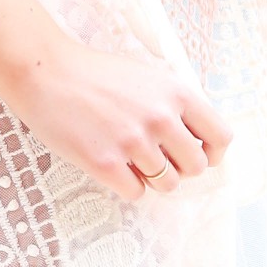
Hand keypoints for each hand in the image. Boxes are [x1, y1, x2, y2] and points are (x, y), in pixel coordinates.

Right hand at [0, 35, 231, 207]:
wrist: (44, 72)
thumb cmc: (95, 74)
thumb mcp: (148, 77)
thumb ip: (175, 105)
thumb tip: (196, 144)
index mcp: (176, 93)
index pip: (221, 137)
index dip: (212, 153)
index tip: (196, 154)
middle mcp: (160, 117)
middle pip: (196, 167)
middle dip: (180, 168)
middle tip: (158, 160)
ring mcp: (132, 141)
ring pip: (167, 185)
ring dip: (153, 179)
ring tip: (131, 161)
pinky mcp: (104, 163)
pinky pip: (136, 193)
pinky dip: (128, 186)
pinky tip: (112, 167)